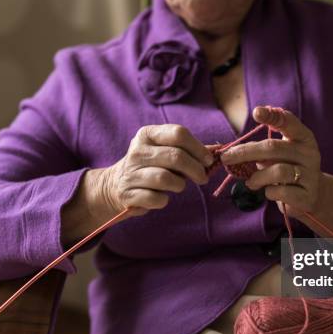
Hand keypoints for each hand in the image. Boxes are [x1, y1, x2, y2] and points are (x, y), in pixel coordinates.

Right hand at [99, 124, 213, 217]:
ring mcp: (130, 173)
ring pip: (166, 178)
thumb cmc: (150, 166)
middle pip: (175, 156)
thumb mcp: (164, 151)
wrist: (115, 186)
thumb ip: (188, 149)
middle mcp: (137, 151)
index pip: (178, 133)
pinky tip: (162, 197)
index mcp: (147, 134)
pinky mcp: (128, 194)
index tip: (208, 160)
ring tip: (178, 186)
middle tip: (202, 178)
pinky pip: (156, 198)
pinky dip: (164, 200)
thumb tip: (217, 151)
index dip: (198, 148)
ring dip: (179, 185)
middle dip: (195, 169)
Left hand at [220, 106, 332, 236]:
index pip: (288, 122)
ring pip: (277, 171)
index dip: (272, 116)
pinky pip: (280, 191)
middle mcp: (309, 153)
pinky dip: (268, 192)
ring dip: (257, 177)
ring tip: (250, 182)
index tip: (256, 112)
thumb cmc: (288, 169)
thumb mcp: (279, 155)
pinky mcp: (306, 196)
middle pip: (273, 147)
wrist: (311, 196)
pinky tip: (268, 191)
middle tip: (226, 158)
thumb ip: (262, 148)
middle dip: (245, 152)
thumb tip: (232, 152)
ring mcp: (310, 175)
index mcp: (303, 138)